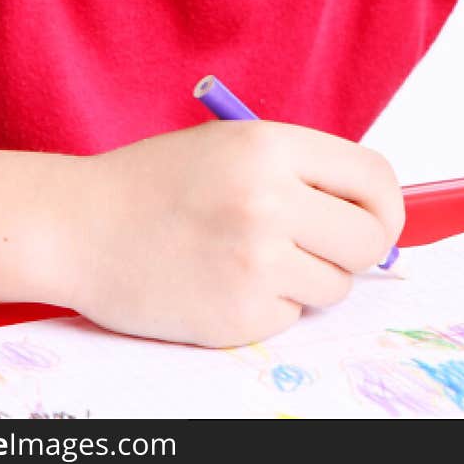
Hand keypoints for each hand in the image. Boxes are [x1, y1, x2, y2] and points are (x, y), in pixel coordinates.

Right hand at [59, 121, 403, 346]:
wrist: (79, 225)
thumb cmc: (157, 183)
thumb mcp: (234, 145)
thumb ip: (303, 171)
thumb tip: (378, 216)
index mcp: (271, 146)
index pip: (377, 179)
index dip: (385, 204)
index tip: (374, 218)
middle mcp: (269, 202)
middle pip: (370, 241)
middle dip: (357, 248)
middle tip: (323, 246)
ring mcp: (254, 263)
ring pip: (335, 286)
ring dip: (307, 279)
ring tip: (252, 257)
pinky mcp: (238, 316)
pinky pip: (290, 318)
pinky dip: (268, 306)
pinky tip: (223, 281)